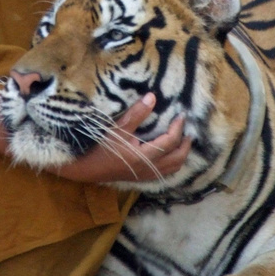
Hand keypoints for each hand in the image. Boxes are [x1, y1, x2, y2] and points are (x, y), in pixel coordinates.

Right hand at [56, 93, 191, 183]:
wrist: (86, 168)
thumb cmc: (99, 147)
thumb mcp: (117, 128)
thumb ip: (136, 114)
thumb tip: (152, 97)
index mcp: (143, 156)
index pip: (170, 142)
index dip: (178, 128)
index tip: (182, 116)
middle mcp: (148, 169)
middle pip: (177, 158)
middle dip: (185, 144)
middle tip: (188, 131)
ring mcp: (145, 175)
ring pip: (173, 168)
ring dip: (181, 155)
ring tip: (183, 142)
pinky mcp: (141, 178)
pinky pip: (164, 173)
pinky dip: (172, 163)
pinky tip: (169, 155)